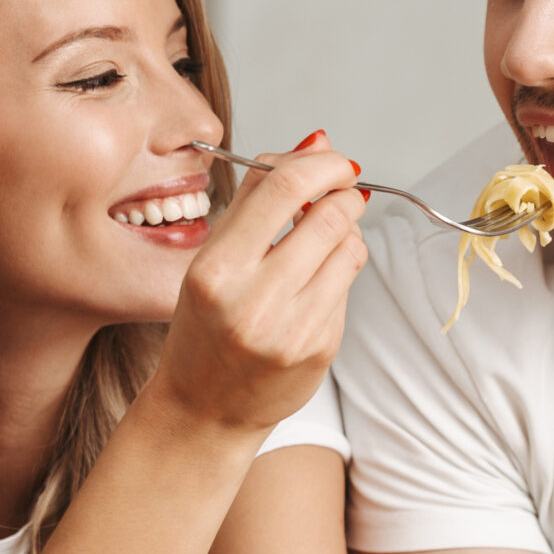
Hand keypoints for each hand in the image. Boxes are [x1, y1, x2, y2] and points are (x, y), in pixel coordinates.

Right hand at [151, 130, 368, 433]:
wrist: (204, 410)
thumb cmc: (204, 327)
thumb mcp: (210, 258)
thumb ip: (256, 197)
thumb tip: (314, 143)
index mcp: (216, 270)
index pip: (283, 190)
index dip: (322, 164)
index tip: (335, 161)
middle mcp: (253, 302)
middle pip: (328, 216)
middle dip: (346, 193)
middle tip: (345, 190)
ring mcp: (292, 330)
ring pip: (349, 249)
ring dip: (348, 231)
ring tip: (327, 237)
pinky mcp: (320, 349)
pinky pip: (347, 286)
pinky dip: (340, 272)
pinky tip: (317, 282)